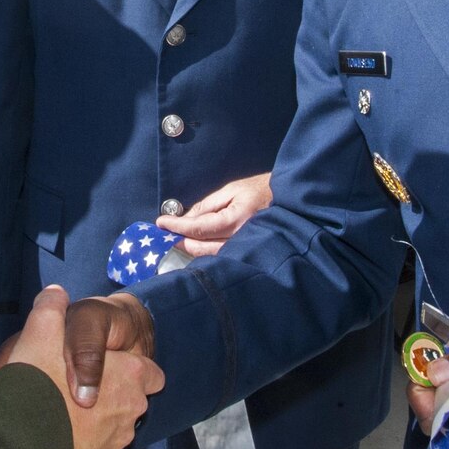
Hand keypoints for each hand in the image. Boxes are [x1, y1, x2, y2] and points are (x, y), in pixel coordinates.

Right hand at [2, 287, 163, 448]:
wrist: (18, 435)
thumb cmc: (36, 378)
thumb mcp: (42, 330)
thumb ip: (52, 308)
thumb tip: (56, 293)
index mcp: (130, 375)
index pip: (151, 373)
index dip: (130, 369)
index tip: (110, 369)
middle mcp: (131, 409)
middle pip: (129, 401)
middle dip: (110, 397)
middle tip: (75, 390)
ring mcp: (117, 440)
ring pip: (113, 428)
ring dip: (97, 423)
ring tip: (64, 415)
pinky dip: (86, 447)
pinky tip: (62, 438)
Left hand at [156, 172, 272, 256]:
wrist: (287, 202)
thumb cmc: (259, 191)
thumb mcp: (231, 190)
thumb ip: (207, 206)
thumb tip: (185, 218)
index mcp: (234, 220)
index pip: (197, 228)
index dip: (176, 226)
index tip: (160, 223)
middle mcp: (239, 240)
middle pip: (200, 247)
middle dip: (180, 240)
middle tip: (164, 233)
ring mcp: (243, 250)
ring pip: (209, 256)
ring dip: (190, 249)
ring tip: (176, 239)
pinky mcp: (245, 254)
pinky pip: (220, 257)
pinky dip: (204, 253)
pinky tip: (195, 246)